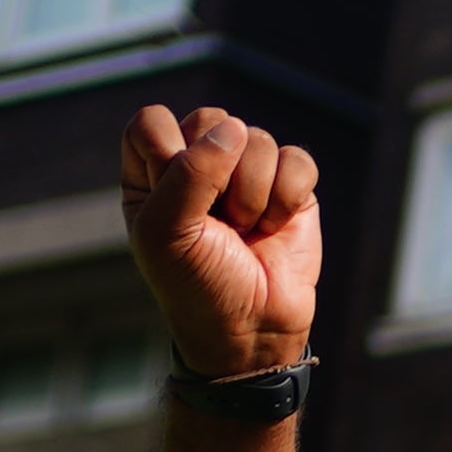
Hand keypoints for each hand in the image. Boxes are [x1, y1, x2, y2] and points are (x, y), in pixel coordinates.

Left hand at [120, 106, 318, 380]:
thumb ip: (188, 173)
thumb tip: (234, 130)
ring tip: (247, 231)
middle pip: (211, 122)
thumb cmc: (196, 285)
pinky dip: (288, 197)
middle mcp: (200, 165)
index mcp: (153, 172)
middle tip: (217, 219)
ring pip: (258, 140)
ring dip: (254, 194)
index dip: (169, 151)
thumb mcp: (167, 231)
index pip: (154, 122)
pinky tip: (276, 227)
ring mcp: (249, 175)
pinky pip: (297, 161)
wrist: (253, 329)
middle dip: (219, 173)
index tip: (173, 196)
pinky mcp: (292, 190)